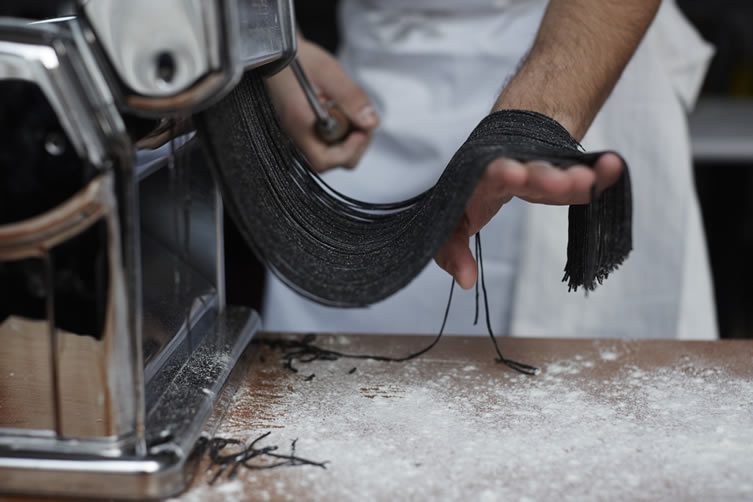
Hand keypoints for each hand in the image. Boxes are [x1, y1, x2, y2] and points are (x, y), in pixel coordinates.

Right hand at [265, 38, 378, 172]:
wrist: (277, 52)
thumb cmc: (297, 59)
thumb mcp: (329, 72)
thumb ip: (352, 98)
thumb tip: (371, 123)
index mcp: (297, 124)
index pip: (324, 160)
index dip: (348, 151)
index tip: (361, 131)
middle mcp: (294, 136)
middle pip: (329, 162)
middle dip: (353, 145)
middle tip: (362, 121)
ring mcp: (297, 136)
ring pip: (329, 155)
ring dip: (347, 139)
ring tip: (350, 112)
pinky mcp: (302, 132)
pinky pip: (325, 144)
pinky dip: (339, 133)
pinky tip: (341, 113)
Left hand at [435, 153, 623, 288]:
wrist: (497, 152)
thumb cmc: (469, 195)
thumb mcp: (453, 225)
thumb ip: (451, 251)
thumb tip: (466, 281)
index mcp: (477, 180)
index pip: (484, 178)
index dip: (496, 175)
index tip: (510, 172)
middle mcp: (508, 171)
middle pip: (525, 174)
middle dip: (539, 177)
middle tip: (556, 181)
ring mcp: (536, 173)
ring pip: (552, 175)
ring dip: (569, 179)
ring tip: (588, 180)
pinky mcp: (559, 177)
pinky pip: (579, 180)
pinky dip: (597, 176)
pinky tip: (611, 167)